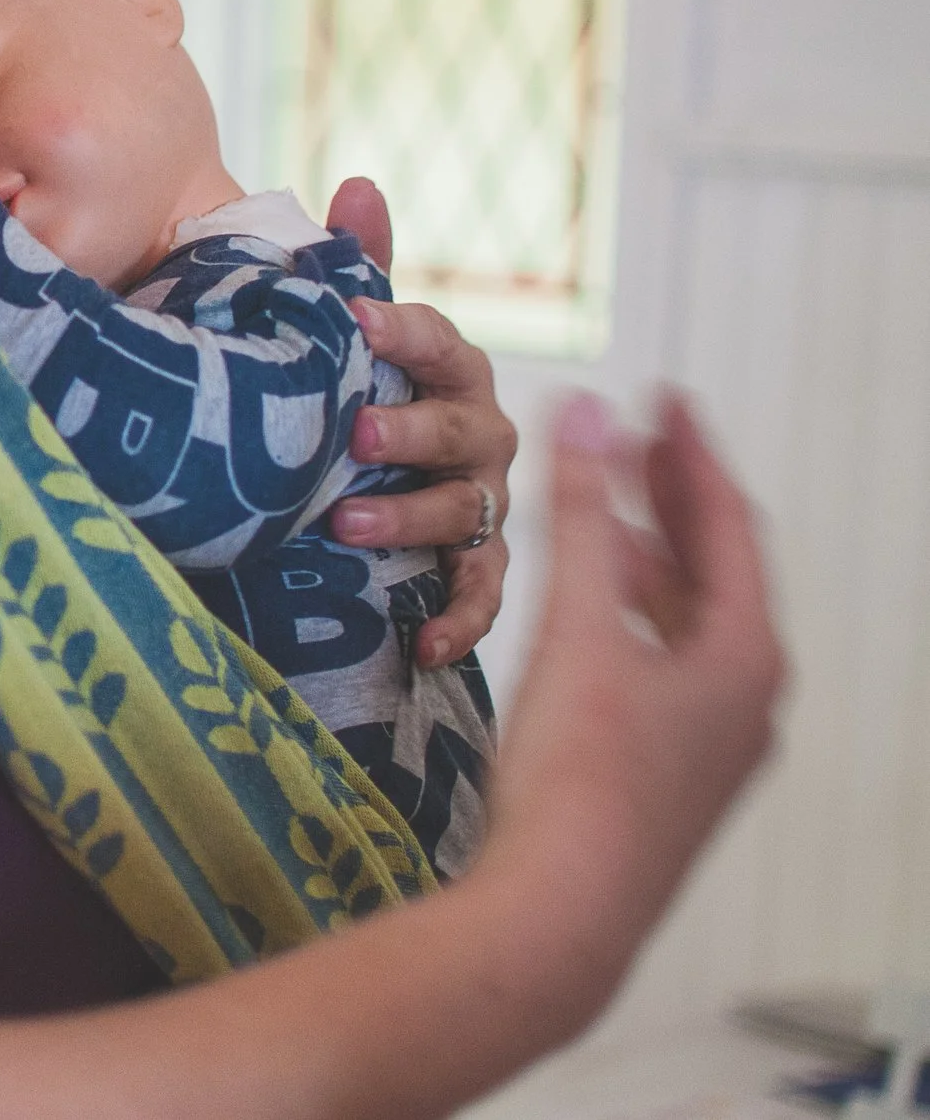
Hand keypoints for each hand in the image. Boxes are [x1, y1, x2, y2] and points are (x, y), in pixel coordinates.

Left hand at [319, 176, 515, 669]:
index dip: (401, 326)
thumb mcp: (352, 339)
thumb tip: (357, 183)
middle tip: (355, 433)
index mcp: (452, 370)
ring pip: (466, 512)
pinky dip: (458, 622)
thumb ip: (357, 265)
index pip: (437, 339)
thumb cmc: (360, 397)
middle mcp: (480, 434)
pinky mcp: (475, 568)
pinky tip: (421, 645)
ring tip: (345, 524)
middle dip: (413, 430)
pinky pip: (479, 596)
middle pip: (462, 429)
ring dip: (411, 518)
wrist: (359, 487)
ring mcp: (483, 504)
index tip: (354, 316)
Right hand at [483, 392, 783, 965]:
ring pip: (686, 624)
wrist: (563, 911)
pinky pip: (662, 667)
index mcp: (746, 653)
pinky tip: (584, 610)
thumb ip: (578, 515)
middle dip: (670, 503)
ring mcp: (711, 741)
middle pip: (715, 574)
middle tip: (630, 442)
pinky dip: (630, 617)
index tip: (664, 399)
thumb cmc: (581, 773)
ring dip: (646, 561)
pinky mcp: (667, 774)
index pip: (729, 526)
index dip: (693, 455)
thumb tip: (584, 411)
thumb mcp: (580, 626)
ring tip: (600, 510)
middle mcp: (747, 696)